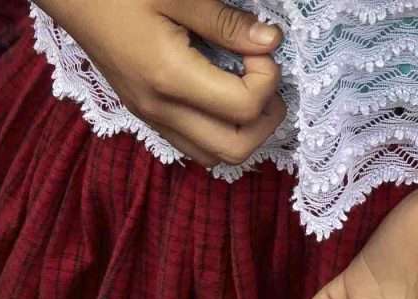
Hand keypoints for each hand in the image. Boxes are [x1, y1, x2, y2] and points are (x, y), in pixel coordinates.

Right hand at [41, 0, 282, 165]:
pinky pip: (192, 145)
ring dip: (244, 130)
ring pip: (214, 157)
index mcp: (170, 78)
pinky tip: (221, 94)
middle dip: (265, 117)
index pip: (244, 107)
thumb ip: (226, 22)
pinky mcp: (147, 115)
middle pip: (235, 150)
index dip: (267, 77)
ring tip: (246, 87)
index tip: (260, 45)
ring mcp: (152, 118)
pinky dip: (219, 130)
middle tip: (264, 75)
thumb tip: (270, 42)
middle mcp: (161, 110)